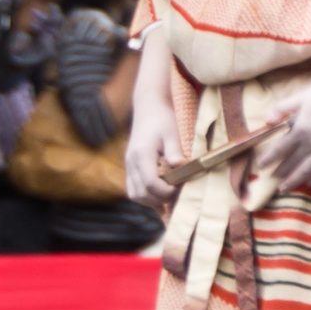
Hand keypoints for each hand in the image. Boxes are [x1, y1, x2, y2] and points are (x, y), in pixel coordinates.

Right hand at [123, 97, 183, 211]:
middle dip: (159, 200)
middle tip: (177, 198)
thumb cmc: (163, 119)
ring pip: (134, 194)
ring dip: (150, 201)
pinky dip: (146, 196)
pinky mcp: (130, 167)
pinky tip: (160, 197)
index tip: (181, 189)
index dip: (167, 192)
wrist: (148, 108)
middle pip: (140, 193)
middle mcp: (131, 162)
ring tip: (168, 201)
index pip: (151, 183)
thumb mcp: (172, 133)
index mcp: (141, 154)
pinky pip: (133, 189)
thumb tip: (181, 167)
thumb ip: (174, 151)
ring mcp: (129, 166)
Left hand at [252, 78, 310, 202]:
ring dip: (296, 180)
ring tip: (285, 188)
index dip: (269, 159)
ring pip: (309, 170)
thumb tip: (267, 121)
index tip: (260, 166)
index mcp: (301, 130)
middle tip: (271, 180)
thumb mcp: (300, 98)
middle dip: (281, 173)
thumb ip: (281, 109)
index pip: (280, 149)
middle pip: (293, 163)